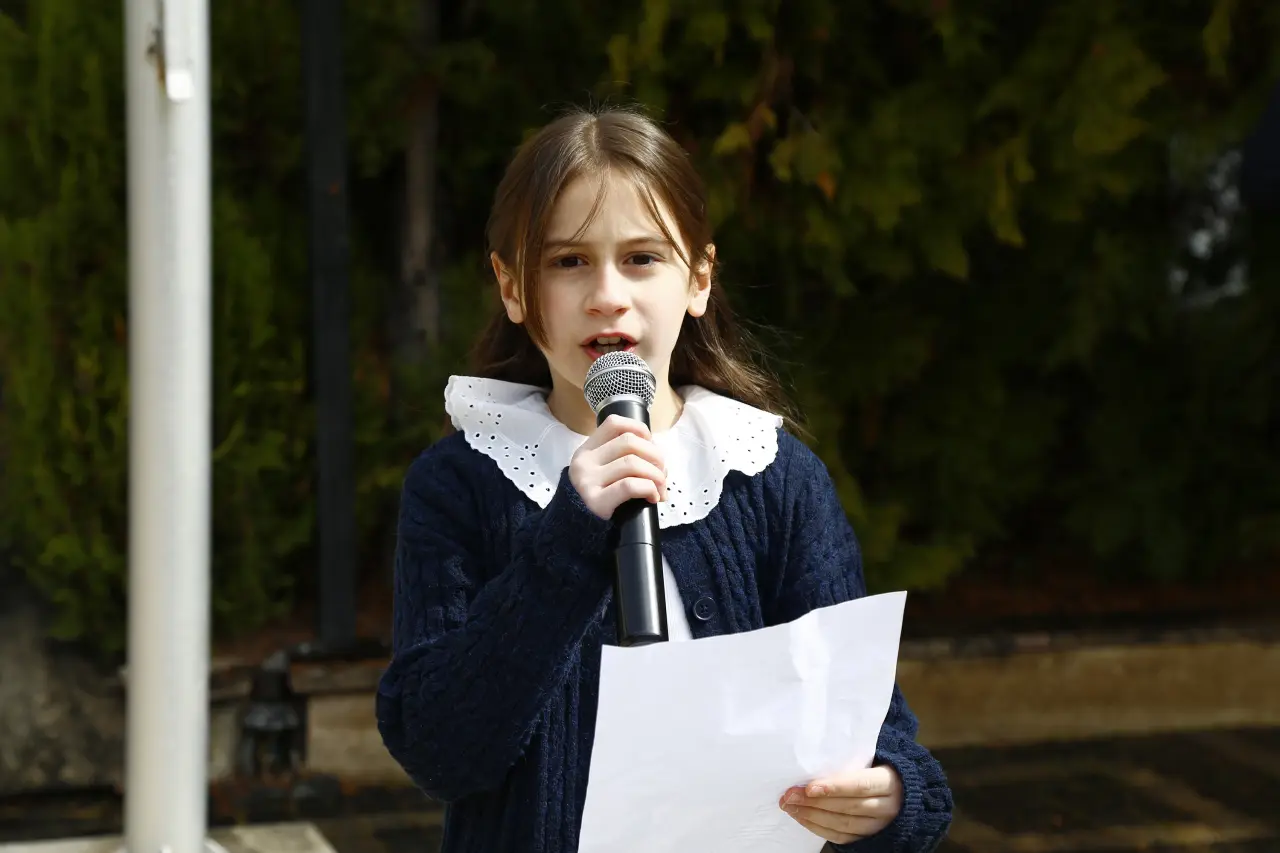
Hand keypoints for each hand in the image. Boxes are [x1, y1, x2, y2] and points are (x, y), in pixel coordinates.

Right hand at [568, 414, 667, 519]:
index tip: (651, 444)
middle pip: (629, 442)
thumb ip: (624, 458)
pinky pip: (630, 485)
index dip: (640, 429)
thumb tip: (659, 459)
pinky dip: (649, 488)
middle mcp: (584, 462)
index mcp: (587, 450)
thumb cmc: (601, 498)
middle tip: (663, 473)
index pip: (614, 423)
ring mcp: (587, 481)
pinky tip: (653, 497)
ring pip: (632, 463)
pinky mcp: (596, 501)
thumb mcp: (604, 472)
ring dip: (656, 475)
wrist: (579, 530)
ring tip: (661, 488)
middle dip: (656, 455)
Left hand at [779, 765, 902, 844]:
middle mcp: (887, 807)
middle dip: (815, 802)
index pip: (860, 785)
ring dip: (812, 816)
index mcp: (889, 782)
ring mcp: (879, 825)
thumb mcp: (873, 759)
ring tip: (791, 806)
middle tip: (790, 795)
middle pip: (848, 807)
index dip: (835, 787)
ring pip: (844, 824)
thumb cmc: (879, 769)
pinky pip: (841, 837)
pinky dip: (818, 828)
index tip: (810, 787)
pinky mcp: (868, 838)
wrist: (902, 793)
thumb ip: (850, 761)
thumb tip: (813, 760)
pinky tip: (802, 817)